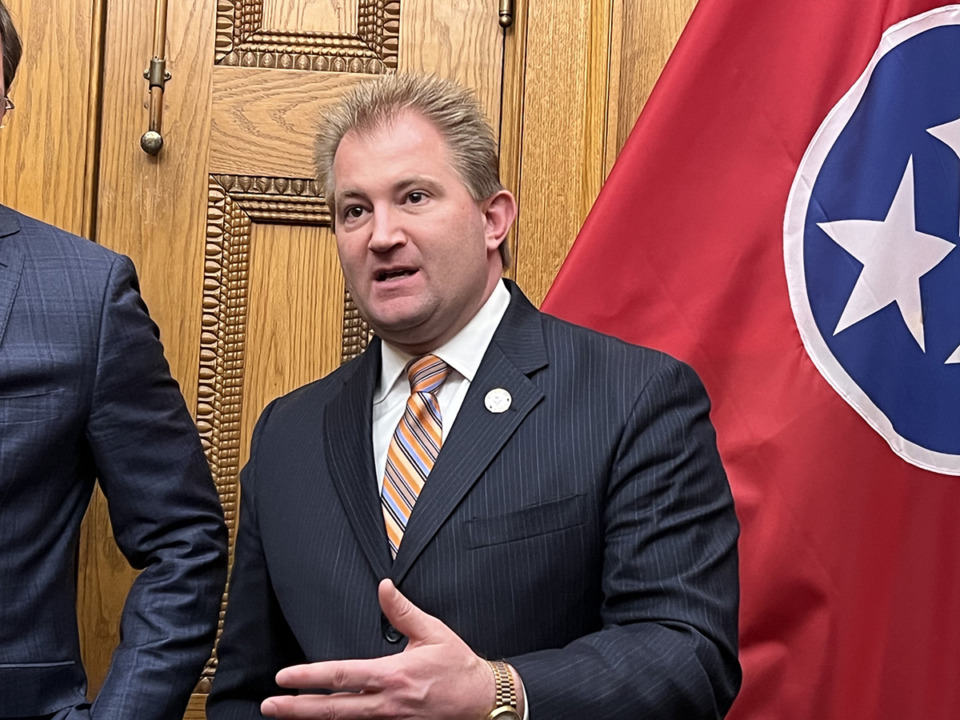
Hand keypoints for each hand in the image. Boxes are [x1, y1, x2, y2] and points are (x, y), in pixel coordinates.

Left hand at [261, 578, 496, 718]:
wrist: (484, 702)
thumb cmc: (459, 668)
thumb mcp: (433, 633)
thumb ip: (403, 611)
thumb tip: (384, 588)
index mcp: (393, 675)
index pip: (342, 676)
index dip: (309, 677)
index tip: (285, 677)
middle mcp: (387, 703)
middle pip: (333, 709)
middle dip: (297, 709)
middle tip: (270, 706)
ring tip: (286, 715)